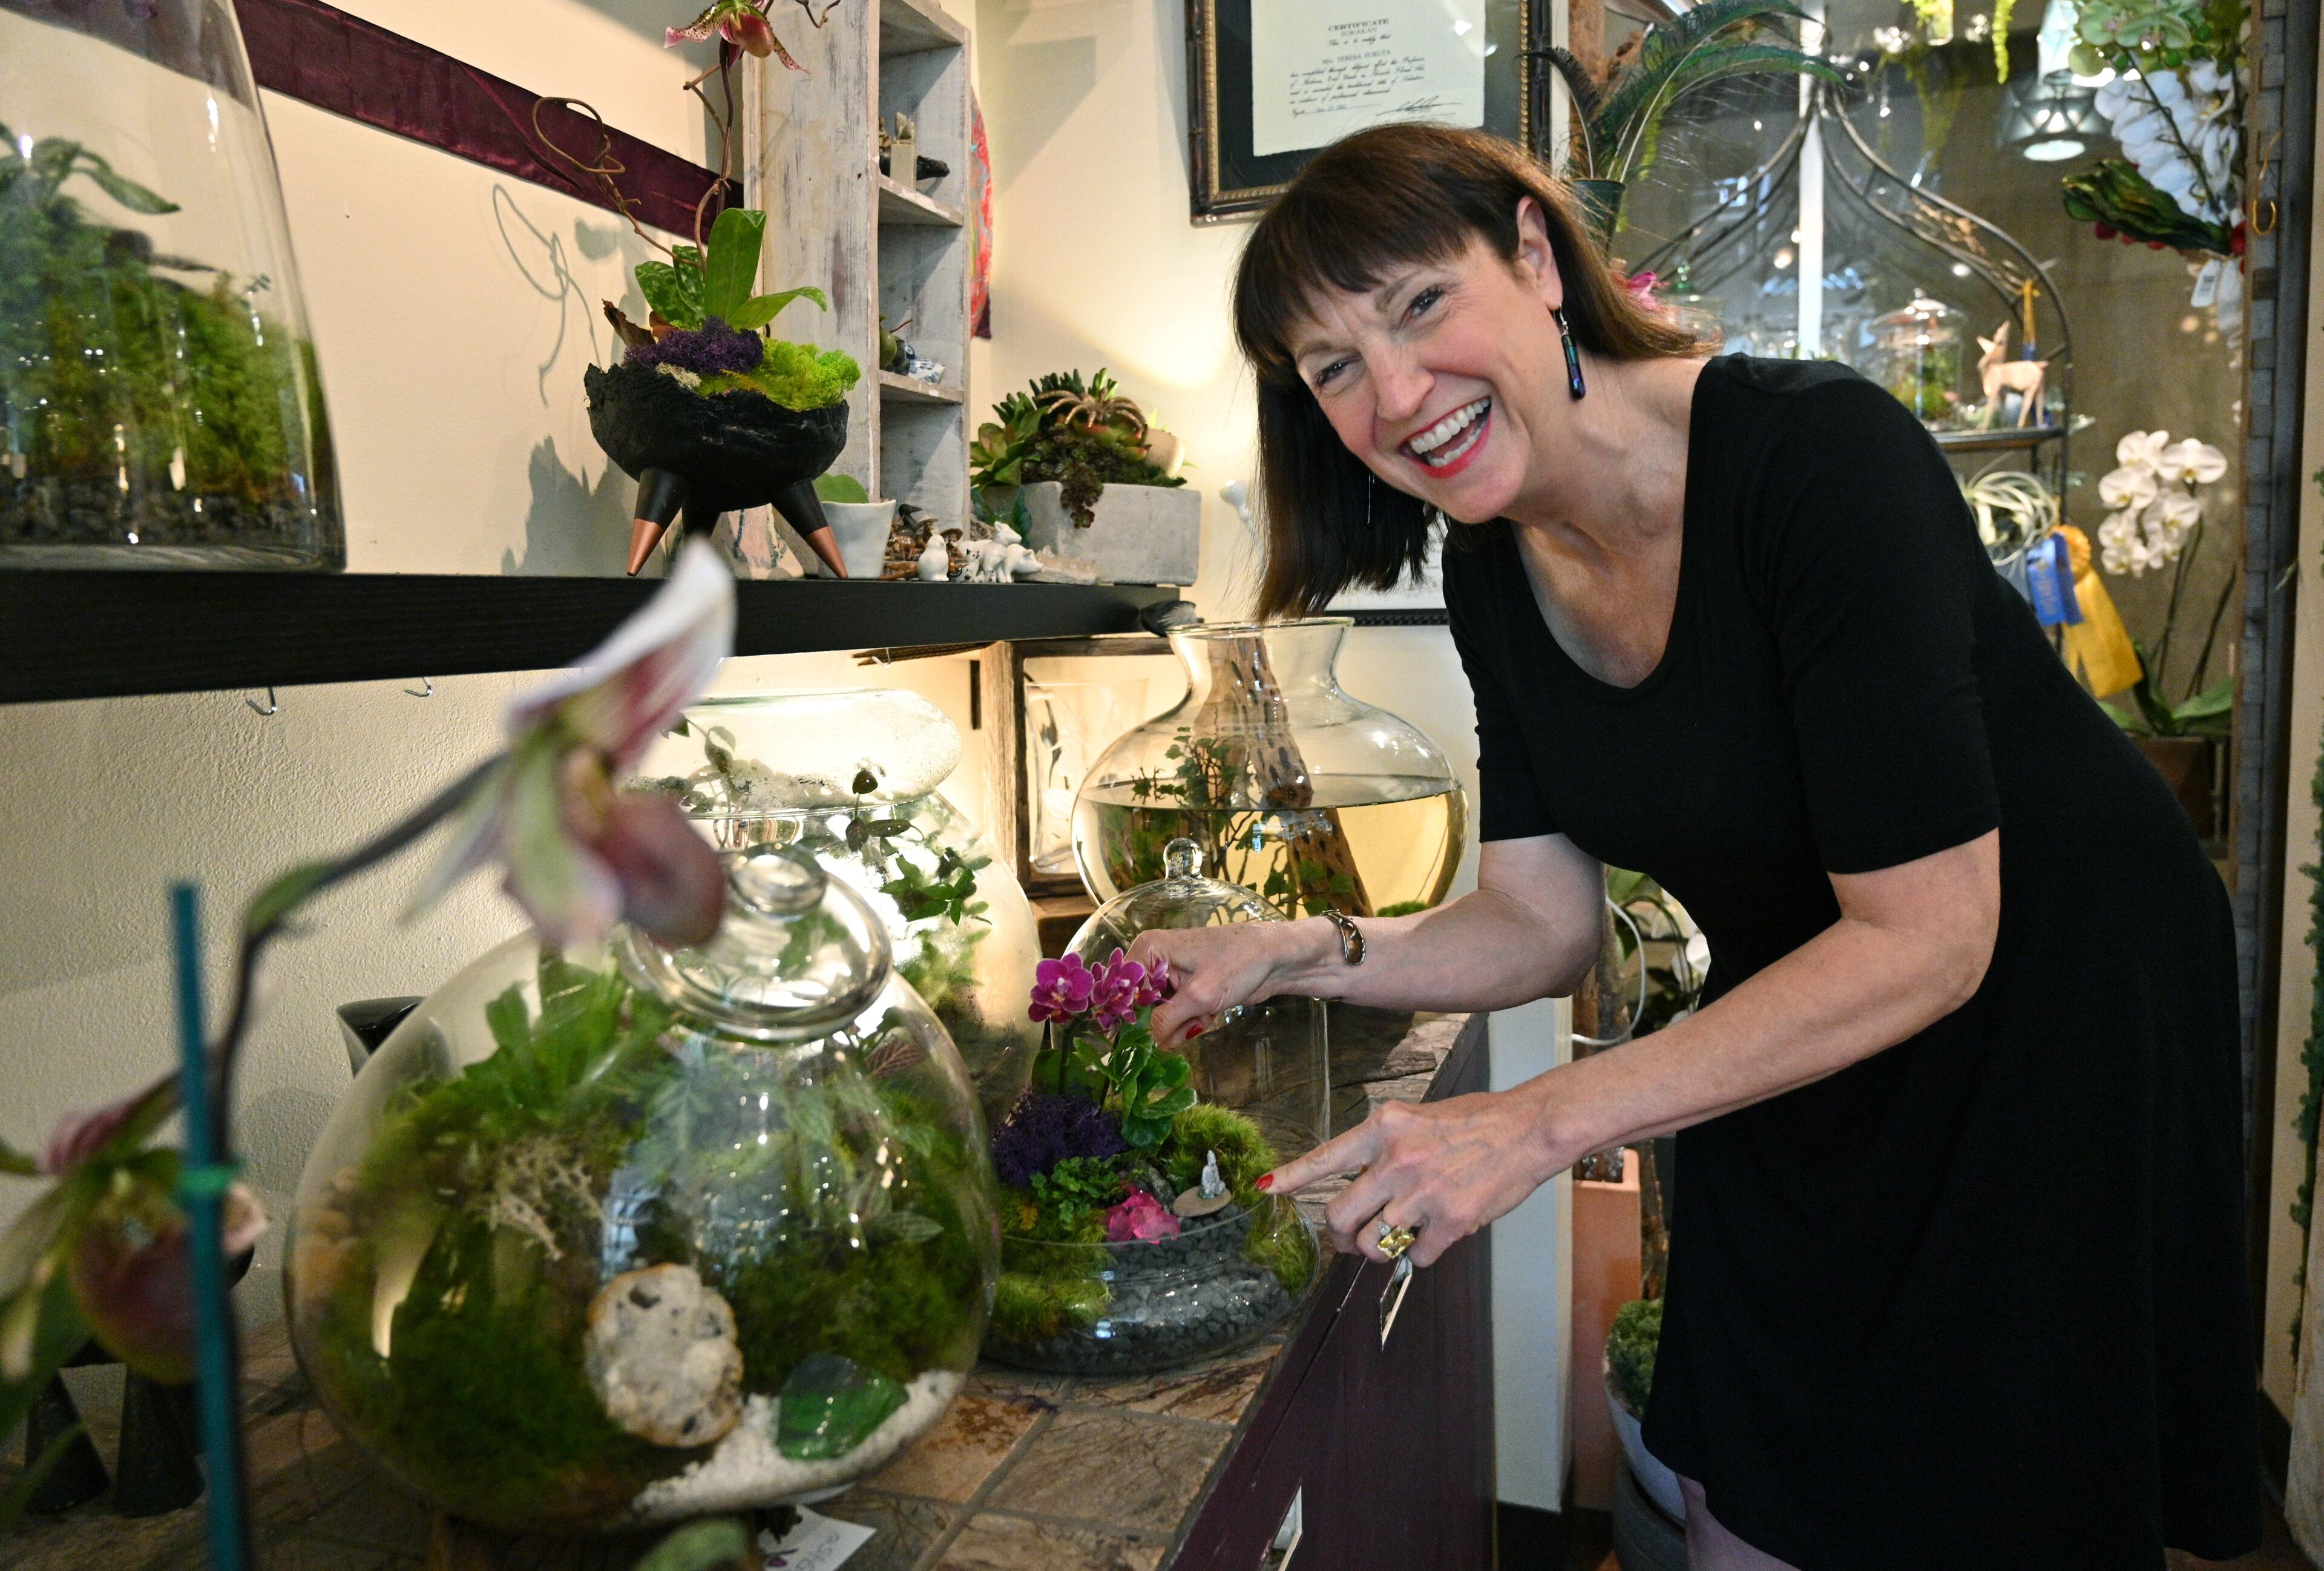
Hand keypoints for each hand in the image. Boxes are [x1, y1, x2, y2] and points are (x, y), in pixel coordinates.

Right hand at [1127, 923, 1310, 1046]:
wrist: (1277, 958)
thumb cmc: (1239, 963)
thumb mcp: (1200, 995)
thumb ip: (1168, 1020)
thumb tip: (1149, 1041)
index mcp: (1149, 949)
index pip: (1122, 989)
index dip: (1130, 1015)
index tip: (1144, 1035)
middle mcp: (1155, 959)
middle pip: (1140, 1006)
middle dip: (1165, 1021)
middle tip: (1189, 1023)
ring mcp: (1171, 975)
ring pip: (1160, 1015)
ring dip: (1182, 1023)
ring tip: (1205, 1014)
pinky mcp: (1187, 989)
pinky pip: (1178, 1015)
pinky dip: (1193, 1020)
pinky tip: (1211, 1013)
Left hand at [1260, 1087, 1564, 1268]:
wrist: (1528, 1129)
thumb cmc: (1476, 1121)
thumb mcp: (1417, 1118)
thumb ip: (1384, 1147)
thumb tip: (1360, 1185)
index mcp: (1383, 1128)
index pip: (1325, 1158)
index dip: (1291, 1178)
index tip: (1266, 1190)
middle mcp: (1395, 1160)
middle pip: (1339, 1216)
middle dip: (1340, 1236)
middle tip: (1350, 1239)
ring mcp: (1421, 1194)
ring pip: (1372, 1245)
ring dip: (1381, 1249)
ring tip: (1401, 1233)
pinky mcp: (1450, 1222)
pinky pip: (1414, 1256)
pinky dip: (1421, 1253)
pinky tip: (1437, 1233)